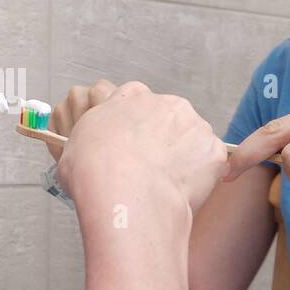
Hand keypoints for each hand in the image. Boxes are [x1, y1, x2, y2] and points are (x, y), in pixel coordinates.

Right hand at [58, 81, 227, 218]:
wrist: (125, 193)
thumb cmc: (95, 170)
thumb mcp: (76, 143)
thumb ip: (95, 136)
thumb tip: (98, 148)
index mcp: (131, 96)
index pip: (136, 104)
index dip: (132, 130)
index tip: (128, 149)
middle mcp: (166, 103)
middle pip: (168, 120)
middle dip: (161, 142)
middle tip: (147, 170)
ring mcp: (194, 126)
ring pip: (191, 141)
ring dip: (182, 158)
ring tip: (163, 186)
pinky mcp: (213, 152)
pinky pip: (210, 164)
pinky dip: (200, 179)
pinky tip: (180, 193)